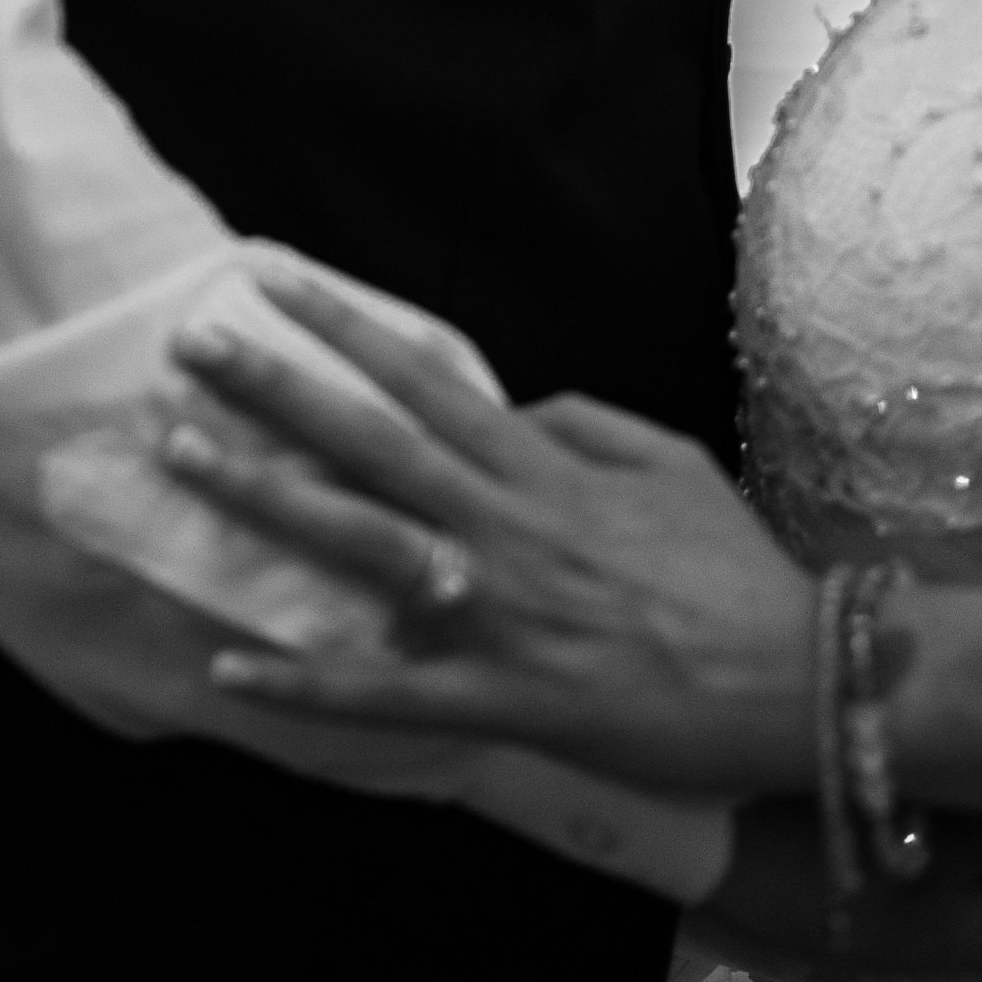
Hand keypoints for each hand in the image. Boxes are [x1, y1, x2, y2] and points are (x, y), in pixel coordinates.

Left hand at [163, 270, 816, 794]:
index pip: (426, 379)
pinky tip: (231, 667)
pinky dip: (307, 682)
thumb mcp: (668, 460)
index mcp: (544, 467)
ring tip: (185, 458)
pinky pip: (386, 692)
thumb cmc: (732, 568)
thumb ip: (581, 424)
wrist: (796, 673)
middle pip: (373, 443)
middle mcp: (508, 525)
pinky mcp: (500, 698)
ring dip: (268, 499)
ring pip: (363, 544)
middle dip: (279, 390)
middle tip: (193, 347)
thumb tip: (510, 409)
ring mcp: (498, 612)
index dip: (346, 329)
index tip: (274, 282)